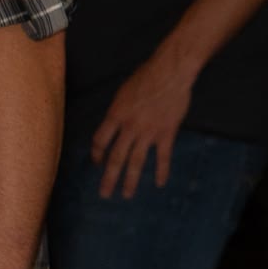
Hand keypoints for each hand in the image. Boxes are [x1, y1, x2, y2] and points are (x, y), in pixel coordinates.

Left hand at [90, 53, 195, 196]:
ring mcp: (148, 132)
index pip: (100, 140)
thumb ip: (119, 111)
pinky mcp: (166, 133)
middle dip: (109, 177)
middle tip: (105, 194)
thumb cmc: (146, 77)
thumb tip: (116, 125)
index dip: (97, 153)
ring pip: (136, 161)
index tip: (98, 162)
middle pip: (116, 157)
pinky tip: (159, 183)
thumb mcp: (123, 92)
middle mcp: (129, 127)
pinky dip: (161, 171)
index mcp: (116, 115)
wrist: (170, 73)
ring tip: (126, 195)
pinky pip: (163, 156)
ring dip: (130, 180)